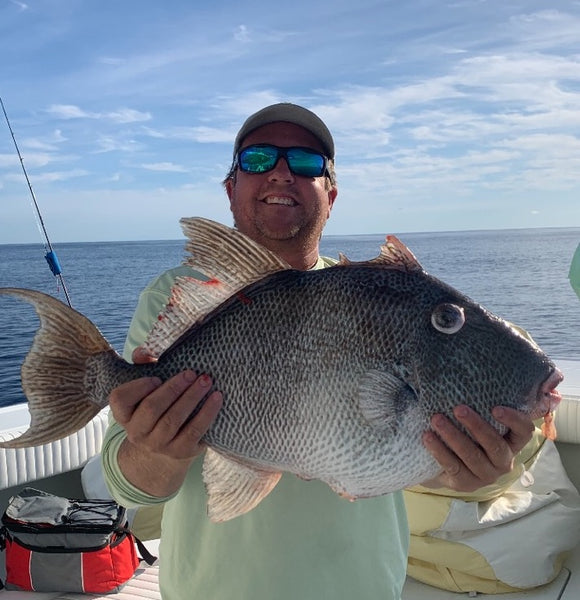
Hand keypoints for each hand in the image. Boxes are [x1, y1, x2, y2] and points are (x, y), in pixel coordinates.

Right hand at [108, 347, 222, 496]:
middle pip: (151, 408)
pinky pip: (194, 431)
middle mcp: (137, 433)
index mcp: (124, 416)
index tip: (156, 377)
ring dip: (192, 397)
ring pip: (173, 420)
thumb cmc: (157, 410)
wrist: (165, 451)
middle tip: (191, 373)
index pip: (119, 399)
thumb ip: (142, 368)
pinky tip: (217, 397)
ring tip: (206, 381)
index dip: (138, 386)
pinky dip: (207, 413)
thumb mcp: (146, 393)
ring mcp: (158, 445)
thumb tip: (143, 352)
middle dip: (173, 388)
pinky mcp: (181, 452)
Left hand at [421, 405, 534, 491]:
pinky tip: (427, 436)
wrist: (443, 462)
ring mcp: (485, 475)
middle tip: (458, 408)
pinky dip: (439, 450)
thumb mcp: (476, 419)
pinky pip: (453, 467)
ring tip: (436, 419)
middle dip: (476, 426)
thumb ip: (479, 402)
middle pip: (495, 445)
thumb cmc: (465, 431)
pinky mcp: (465, 484)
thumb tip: (462, 369)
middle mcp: (503, 461)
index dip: (514, 420)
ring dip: (454, 436)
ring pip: (473, 456)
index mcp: (512, 442)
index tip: (495, 407)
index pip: (524, 431)